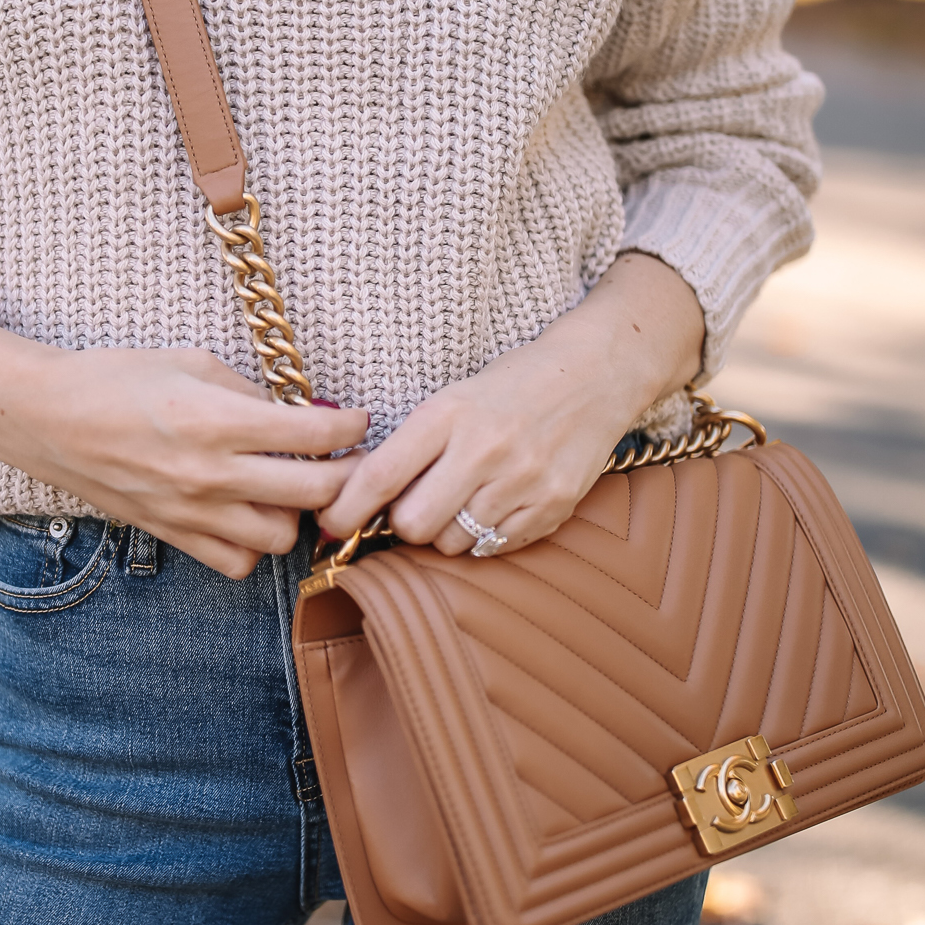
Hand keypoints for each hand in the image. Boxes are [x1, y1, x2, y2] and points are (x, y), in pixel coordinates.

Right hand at [0, 248, 366, 578]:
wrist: (45, 417)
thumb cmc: (117, 377)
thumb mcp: (191, 362)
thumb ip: (250, 391)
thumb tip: (301, 411)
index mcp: (216, 420)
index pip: (315, 436)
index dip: (351, 426)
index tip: (356, 419)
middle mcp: (209, 473)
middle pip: (314, 494)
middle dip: (346, 475)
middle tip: (348, 458)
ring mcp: (190, 511)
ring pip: (281, 537)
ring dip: (298, 514)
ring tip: (294, 487)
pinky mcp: (171, 534)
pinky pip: (237, 562)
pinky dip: (255, 545)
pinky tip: (252, 514)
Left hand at [317, 253, 704, 558]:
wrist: (595, 376)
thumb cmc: (511, 387)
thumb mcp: (453, 399)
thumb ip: (412, 447)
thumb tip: (358, 499)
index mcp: (448, 414)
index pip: (379, 476)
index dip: (344, 510)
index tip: (329, 524)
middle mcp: (484, 449)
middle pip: (412, 525)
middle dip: (402, 524)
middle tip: (413, 506)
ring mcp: (521, 482)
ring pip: (452, 542)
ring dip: (445, 531)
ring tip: (461, 499)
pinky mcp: (552, 507)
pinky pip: (494, 548)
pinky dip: (483, 536)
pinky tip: (494, 503)